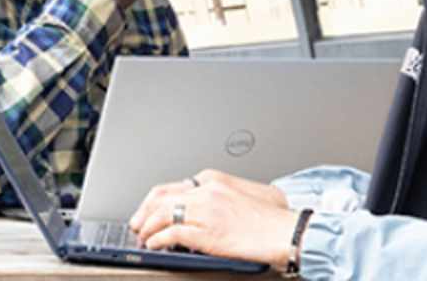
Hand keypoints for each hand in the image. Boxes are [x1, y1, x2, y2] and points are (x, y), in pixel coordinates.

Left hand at [130, 170, 299, 266]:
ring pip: (161, 215)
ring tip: (144, 237)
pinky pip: (170, 234)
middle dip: (144, 212)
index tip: (149, 209)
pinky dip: (157, 240)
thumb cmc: (272, 218)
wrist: (288, 232)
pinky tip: (155, 245)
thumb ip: (217, 195)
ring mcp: (205, 211)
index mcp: (214, 180)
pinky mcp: (205, 232)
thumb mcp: (244, 194)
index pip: (172, 186)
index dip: (155, 200)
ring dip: (147, 228)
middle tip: (138, 224)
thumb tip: (196, 204)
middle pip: (161, 198)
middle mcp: (206, 192)